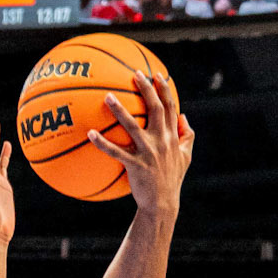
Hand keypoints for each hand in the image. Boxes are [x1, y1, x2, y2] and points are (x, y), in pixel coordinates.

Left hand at [89, 71, 193, 216]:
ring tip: (107, 96)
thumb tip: (184, 116)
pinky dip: (102, 142)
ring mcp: (149, 152)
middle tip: (135, 74)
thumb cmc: (172, 180)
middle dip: (146, 89)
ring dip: (119, 110)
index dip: (164, 89)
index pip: (170, 107)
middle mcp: (163, 141)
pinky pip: (115, 152)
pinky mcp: (135, 165)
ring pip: (133, 126)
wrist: (163, 204)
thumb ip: (187, 136)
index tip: (157, 74)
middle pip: (156, 109)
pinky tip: (90, 133)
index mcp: (173, 137)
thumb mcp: (186, 157)